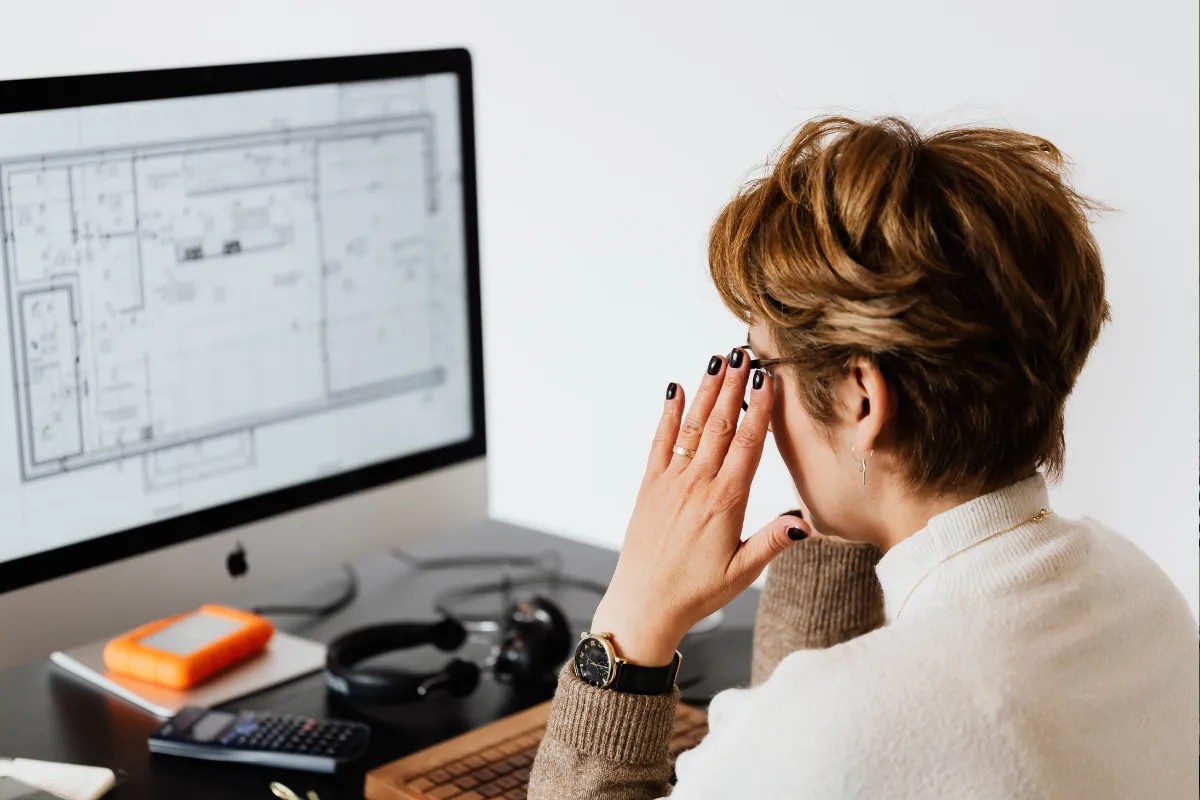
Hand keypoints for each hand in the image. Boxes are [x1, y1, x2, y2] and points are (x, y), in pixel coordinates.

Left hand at [590, 350, 811, 665]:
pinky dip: (668, 414)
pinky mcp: (649, 487)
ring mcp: (670, 482)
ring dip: (706, 391)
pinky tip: (675, 390)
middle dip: (734, 386)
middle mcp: (697, 485)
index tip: (767, 379)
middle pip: (720, 425)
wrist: (643, 605)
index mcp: (725, 502)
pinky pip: (660, 442)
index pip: (748, 444)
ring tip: (719, 360)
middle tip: (745, 353)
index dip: (759, 409)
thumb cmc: (696, 592)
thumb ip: (772, 541)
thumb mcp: (742, 572)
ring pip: (692, 427)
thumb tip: (805, 520)